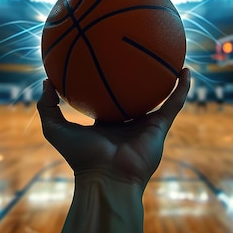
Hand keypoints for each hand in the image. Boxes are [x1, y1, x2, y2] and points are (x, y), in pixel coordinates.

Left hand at [37, 68, 190, 186]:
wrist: (106, 177)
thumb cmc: (80, 157)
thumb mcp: (55, 129)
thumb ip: (47, 105)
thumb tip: (46, 80)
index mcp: (105, 123)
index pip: (107, 99)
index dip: (108, 83)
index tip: (107, 62)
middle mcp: (127, 123)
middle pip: (134, 96)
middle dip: (138, 78)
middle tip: (138, 54)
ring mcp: (145, 125)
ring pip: (158, 98)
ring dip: (166, 80)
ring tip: (171, 58)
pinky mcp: (160, 127)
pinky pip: (174, 104)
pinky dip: (182, 88)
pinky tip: (186, 70)